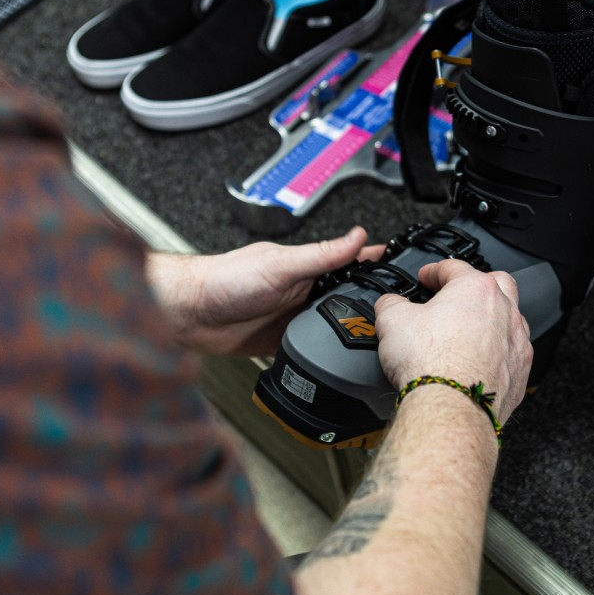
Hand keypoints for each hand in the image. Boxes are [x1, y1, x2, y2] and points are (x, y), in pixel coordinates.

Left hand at [148, 226, 380, 355]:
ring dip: (347, 329)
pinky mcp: (281, 342)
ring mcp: (292, 317)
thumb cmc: (224, 280)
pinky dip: (323, 352)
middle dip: (370, 302)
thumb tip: (357, 235)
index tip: (404, 266)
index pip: (348, 262)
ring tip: (379, 336)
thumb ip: (321, 255)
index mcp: (306, 266)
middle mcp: (302, 290)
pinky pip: (310, 348)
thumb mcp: (281, 264)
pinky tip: (338, 358)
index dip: (374, 263)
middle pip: (345, 296)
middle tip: (401, 311)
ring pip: (331, 323)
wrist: (189, 315)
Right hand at [373, 260, 532, 422]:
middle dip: (476, 285)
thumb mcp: (393, 322)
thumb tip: (389, 304)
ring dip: (492, 319)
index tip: (426, 277)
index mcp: (476, 290)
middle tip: (456, 295)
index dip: (435, 270)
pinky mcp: (519, 372)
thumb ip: (391, 305)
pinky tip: (481, 360)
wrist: (451, 408)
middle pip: (496, 284)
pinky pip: (513, 352)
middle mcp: (504, 311)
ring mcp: (516, 342)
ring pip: (510, 318)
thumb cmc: (432, 365)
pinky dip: (498, 351)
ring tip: (469, 329)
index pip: (454, 267)